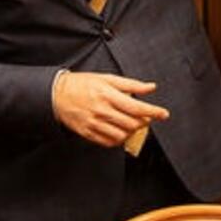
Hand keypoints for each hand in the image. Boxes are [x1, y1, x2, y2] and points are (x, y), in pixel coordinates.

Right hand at [52, 71, 169, 148]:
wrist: (57, 94)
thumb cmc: (83, 84)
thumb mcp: (107, 78)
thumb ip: (131, 84)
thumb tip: (150, 87)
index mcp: (108, 95)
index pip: (136, 107)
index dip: (153, 112)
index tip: (163, 114)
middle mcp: (102, 111)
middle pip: (132, 123)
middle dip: (144, 122)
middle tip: (146, 117)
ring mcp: (94, 124)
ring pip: (122, 135)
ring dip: (133, 132)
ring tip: (133, 124)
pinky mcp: (88, 133)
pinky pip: (108, 142)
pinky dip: (119, 140)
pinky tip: (121, 131)